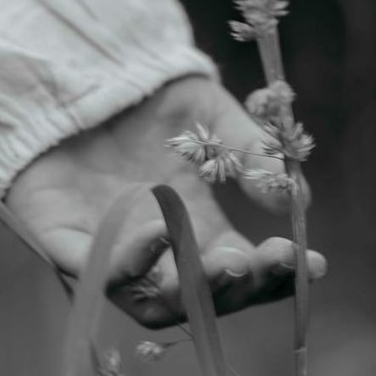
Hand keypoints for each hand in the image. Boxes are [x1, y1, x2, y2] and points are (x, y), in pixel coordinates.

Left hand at [5, 76, 327, 327]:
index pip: (244, 273)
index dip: (278, 276)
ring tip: (230, 261)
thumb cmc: (144, 101)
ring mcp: (111, 254)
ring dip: (195, 290)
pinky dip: (131, 263)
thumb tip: (295, 200)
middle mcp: (157, 254)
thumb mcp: (211, 117)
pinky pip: (98, 273)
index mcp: (197, 230)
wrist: (74, 71)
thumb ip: (250, 155)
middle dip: (244, 286)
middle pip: (204, 300)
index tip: (313, 262)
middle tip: (274, 259)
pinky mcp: (62, 244)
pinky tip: (161, 234)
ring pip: (154, 304)